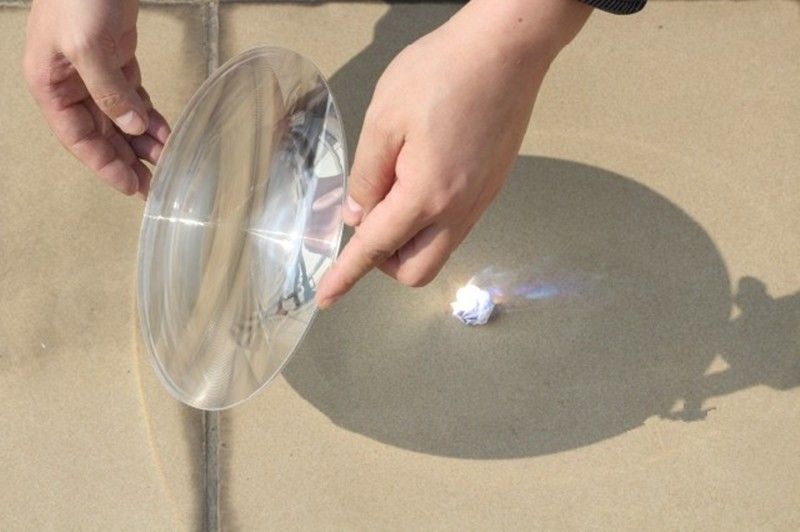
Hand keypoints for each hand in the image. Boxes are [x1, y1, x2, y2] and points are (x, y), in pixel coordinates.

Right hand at [24, 0, 169, 196]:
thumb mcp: (88, 47)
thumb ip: (108, 91)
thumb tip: (131, 127)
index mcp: (50, 84)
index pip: (78, 137)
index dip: (104, 164)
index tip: (129, 186)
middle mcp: (71, 82)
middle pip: (101, 133)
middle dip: (126, 160)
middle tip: (151, 186)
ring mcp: (95, 70)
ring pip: (120, 118)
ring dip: (142, 141)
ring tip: (164, 163)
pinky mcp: (117, 56)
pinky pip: (134, 96)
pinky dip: (150, 115)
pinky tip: (165, 132)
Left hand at [316, 0, 590, 307]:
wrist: (506, 49)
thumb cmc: (442, 73)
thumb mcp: (384, 120)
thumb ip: (367, 176)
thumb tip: (360, 215)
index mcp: (426, 196)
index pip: (376, 249)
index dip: (346, 275)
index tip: (325, 297)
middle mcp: (459, 210)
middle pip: (416, 271)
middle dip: (384, 262)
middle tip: (368, 220)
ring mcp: (481, 200)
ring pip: (439, 250)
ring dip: (408, 240)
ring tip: (393, 188)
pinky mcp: (491, 186)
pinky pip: (456, 225)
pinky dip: (430, 221)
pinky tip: (419, 178)